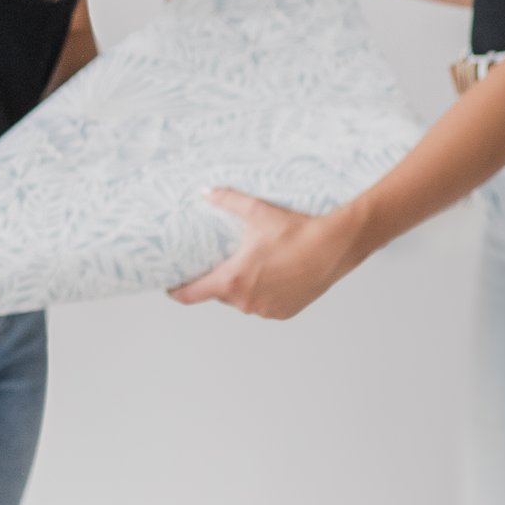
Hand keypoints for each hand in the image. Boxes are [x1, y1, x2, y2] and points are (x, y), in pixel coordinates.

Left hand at [169, 189, 355, 318]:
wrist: (334, 246)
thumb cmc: (295, 231)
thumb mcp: (257, 212)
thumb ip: (227, 201)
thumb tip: (204, 191)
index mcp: (232, 281)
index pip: (191, 295)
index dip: (177, 291)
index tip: (170, 286)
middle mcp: (246, 301)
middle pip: (220, 294)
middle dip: (219, 280)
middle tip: (226, 262)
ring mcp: (266, 310)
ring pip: (243, 300)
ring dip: (243, 287)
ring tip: (255, 266)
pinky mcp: (284, 312)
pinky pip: (264, 305)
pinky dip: (264, 294)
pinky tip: (273, 276)